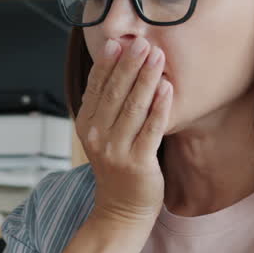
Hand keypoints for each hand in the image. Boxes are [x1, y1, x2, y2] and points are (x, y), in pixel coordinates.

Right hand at [75, 37, 173, 226]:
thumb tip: (120, 66)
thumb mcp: (103, 134)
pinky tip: (167, 88)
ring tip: (158, 57)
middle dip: (129, 65)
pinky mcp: (138, 163)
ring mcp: (116, 151)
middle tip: (143, 43)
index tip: (119, 42)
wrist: (121, 210)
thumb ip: (108, 105)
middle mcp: (97, 137)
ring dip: (146, 79)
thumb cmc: (118, 167)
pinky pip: (151, 130)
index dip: (107, 64)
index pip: (96, 88)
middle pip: (115, 94)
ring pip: (133, 108)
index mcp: (86, 125)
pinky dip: (159, 107)